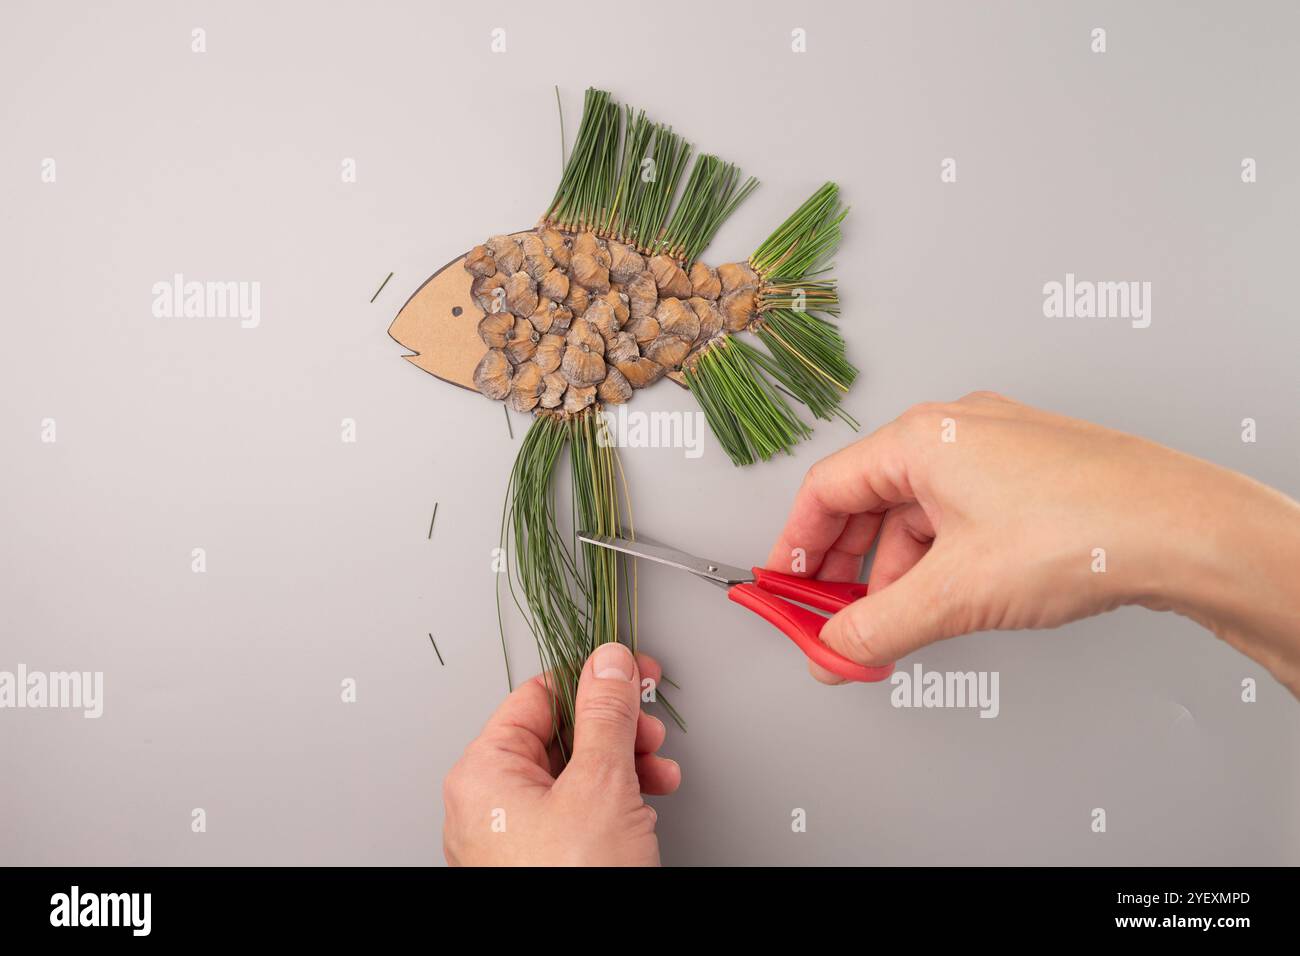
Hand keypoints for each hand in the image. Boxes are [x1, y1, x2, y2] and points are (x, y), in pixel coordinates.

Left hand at [442, 643, 680, 865]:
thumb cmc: (573, 886)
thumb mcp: (601, 784)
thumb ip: (606, 714)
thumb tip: (608, 663)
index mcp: (483, 772)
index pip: (538, 696)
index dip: (593, 679)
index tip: (633, 673)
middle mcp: (488, 802)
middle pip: (558, 734)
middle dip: (616, 729)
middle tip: (651, 730)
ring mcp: (512, 837)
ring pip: (573, 773)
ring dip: (624, 764)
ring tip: (658, 772)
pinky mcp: (539, 862)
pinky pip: (575, 811)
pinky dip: (615, 800)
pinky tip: (647, 802)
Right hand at [767, 392, 1299, 695]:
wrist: (1186, 531)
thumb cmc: (1082, 530)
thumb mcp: (954, 593)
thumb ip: (877, 627)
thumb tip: (834, 648)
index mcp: (923, 439)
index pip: (827, 489)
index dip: (797, 546)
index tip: (783, 589)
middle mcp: (957, 433)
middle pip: (870, 502)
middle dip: (848, 571)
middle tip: (834, 622)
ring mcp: (1000, 452)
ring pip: (919, 515)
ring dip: (896, 575)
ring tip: (896, 629)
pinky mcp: (1033, 478)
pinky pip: (961, 519)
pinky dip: (939, 564)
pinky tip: (945, 605)